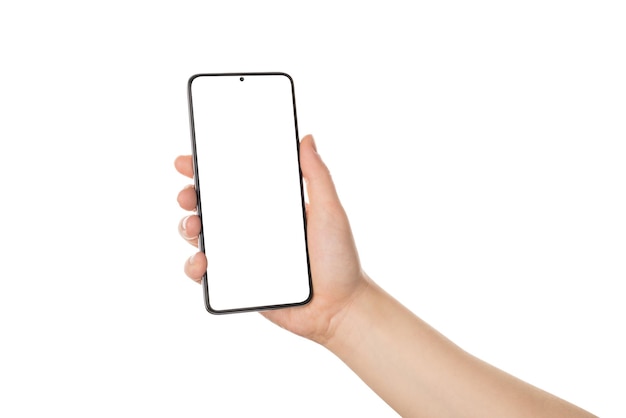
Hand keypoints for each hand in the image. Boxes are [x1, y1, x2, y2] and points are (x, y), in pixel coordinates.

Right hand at [175, 135, 369, 344]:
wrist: (339, 309)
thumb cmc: (340, 260)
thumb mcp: (330, 212)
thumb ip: (317, 176)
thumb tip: (306, 138)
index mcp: (271, 208)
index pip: (234, 182)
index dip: (208, 170)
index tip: (189, 161)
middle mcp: (252, 228)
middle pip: (210, 207)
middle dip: (190, 197)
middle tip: (188, 195)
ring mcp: (242, 255)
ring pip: (202, 237)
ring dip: (188, 228)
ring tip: (194, 228)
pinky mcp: (237, 283)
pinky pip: (206, 273)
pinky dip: (194, 266)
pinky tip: (202, 262)